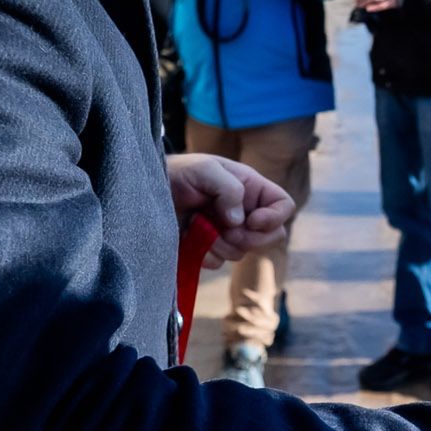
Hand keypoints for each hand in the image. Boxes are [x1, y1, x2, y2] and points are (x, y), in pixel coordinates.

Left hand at [165, 154, 294, 267]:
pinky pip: (218, 261)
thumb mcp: (205, 169)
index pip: (284, 206)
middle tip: (226, 230)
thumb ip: (228, 188)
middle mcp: (244, 212)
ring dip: (221, 244)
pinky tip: (190, 236)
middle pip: (271, 236)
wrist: (146, 191)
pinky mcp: (208, 249)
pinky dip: (204, 253)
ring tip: (198, 224)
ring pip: (241, 252)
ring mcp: (227, 233)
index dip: (275, 218)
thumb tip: (239, 220)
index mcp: (251, 189)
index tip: (253, 221)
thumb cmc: (179, 173)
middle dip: (249, 238)